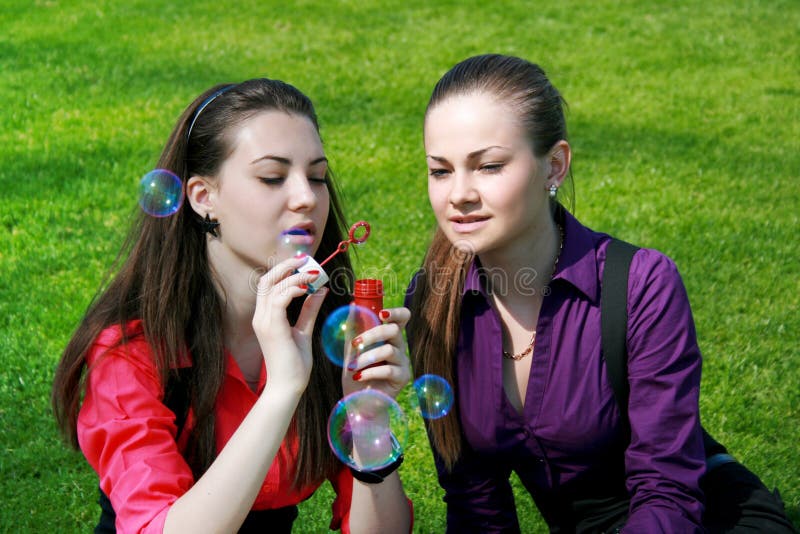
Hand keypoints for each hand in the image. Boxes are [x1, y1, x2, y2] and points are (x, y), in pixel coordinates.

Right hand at [253, 255, 327, 394]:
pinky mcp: (272, 327)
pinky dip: (293, 289)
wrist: (288, 387)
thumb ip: (309, 310)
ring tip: (313, 274)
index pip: (268, 285)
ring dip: (294, 276)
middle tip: (306, 261)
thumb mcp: (304, 330)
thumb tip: (320, 290)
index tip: (303, 263)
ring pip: (273, 286)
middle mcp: (261, 316)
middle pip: (266, 280)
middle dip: (285, 266)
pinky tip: (307, 288)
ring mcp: (264, 321)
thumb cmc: (294, 364)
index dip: (283, 270)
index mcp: (265, 317)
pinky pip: (279, 299)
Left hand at [342, 307, 410, 398]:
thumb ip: (354, 331)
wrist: (358, 403)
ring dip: (366, 357)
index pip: (402, 318)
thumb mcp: (351, 351)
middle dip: (372, 334)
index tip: (381, 313)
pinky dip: (370, 372)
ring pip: (389, 350)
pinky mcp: (402, 378)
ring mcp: (403, 362)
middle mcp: (399, 347)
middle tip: (355, 343)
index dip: (396, 312)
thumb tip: (352, 305)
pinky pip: (388, 370)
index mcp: (389, 337)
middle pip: (394, 330)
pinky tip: (359, 377)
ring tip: (352, 367)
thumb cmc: (356, 375)